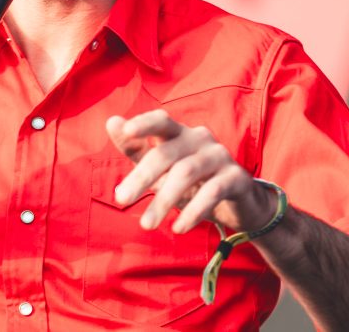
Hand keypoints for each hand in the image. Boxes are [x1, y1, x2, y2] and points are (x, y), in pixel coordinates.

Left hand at [105, 109, 275, 234]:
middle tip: (121, 199)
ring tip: (146, 225)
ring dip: (164, 200)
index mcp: (178, 133)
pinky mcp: (236, 178)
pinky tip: (178, 228)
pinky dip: (193, 211)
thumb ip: (135, 148)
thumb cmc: (191, 182)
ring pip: (186, 173)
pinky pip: (212, 191)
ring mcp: (219, 156)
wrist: (237, 204)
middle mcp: (199, 139)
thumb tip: (111, 121)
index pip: (161, 120)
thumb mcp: (160, 169)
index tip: (126, 131)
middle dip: (142, 176)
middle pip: (167, 153)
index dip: (144, 123)